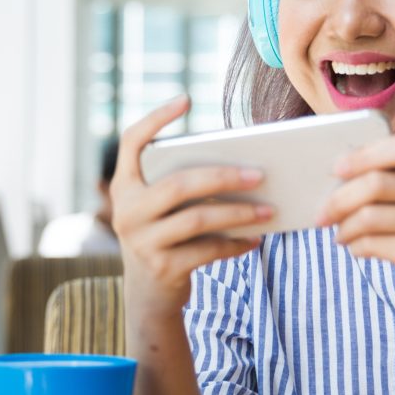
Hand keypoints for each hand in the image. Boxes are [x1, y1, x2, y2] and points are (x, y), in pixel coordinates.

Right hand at [111, 95, 270, 316]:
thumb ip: (181, 186)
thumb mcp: (160, 209)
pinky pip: (207, 250)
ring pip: (198, 219)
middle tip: (259, 174)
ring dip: (239, 214)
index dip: (155, 119)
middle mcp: (127, 211)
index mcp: (125, 187)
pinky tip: (256, 239)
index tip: (186, 99)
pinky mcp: (162, 268)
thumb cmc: (166, 237)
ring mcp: (142, 241)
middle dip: (224, 177)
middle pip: (180, 184)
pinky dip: (236, 244)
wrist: (149, 295)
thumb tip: (240, 167)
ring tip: (269, 210)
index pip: (131, 142)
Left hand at [316, 132, 394, 305]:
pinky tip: (356, 248)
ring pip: (369, 217)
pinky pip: (372, 244)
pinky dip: (355, 247)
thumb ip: (374, 178)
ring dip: (344, 228)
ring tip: (340, 235)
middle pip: (376, 183)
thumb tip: (328, 178)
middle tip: (321, 216)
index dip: (365, 156)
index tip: (336, 169)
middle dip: (338, 201)